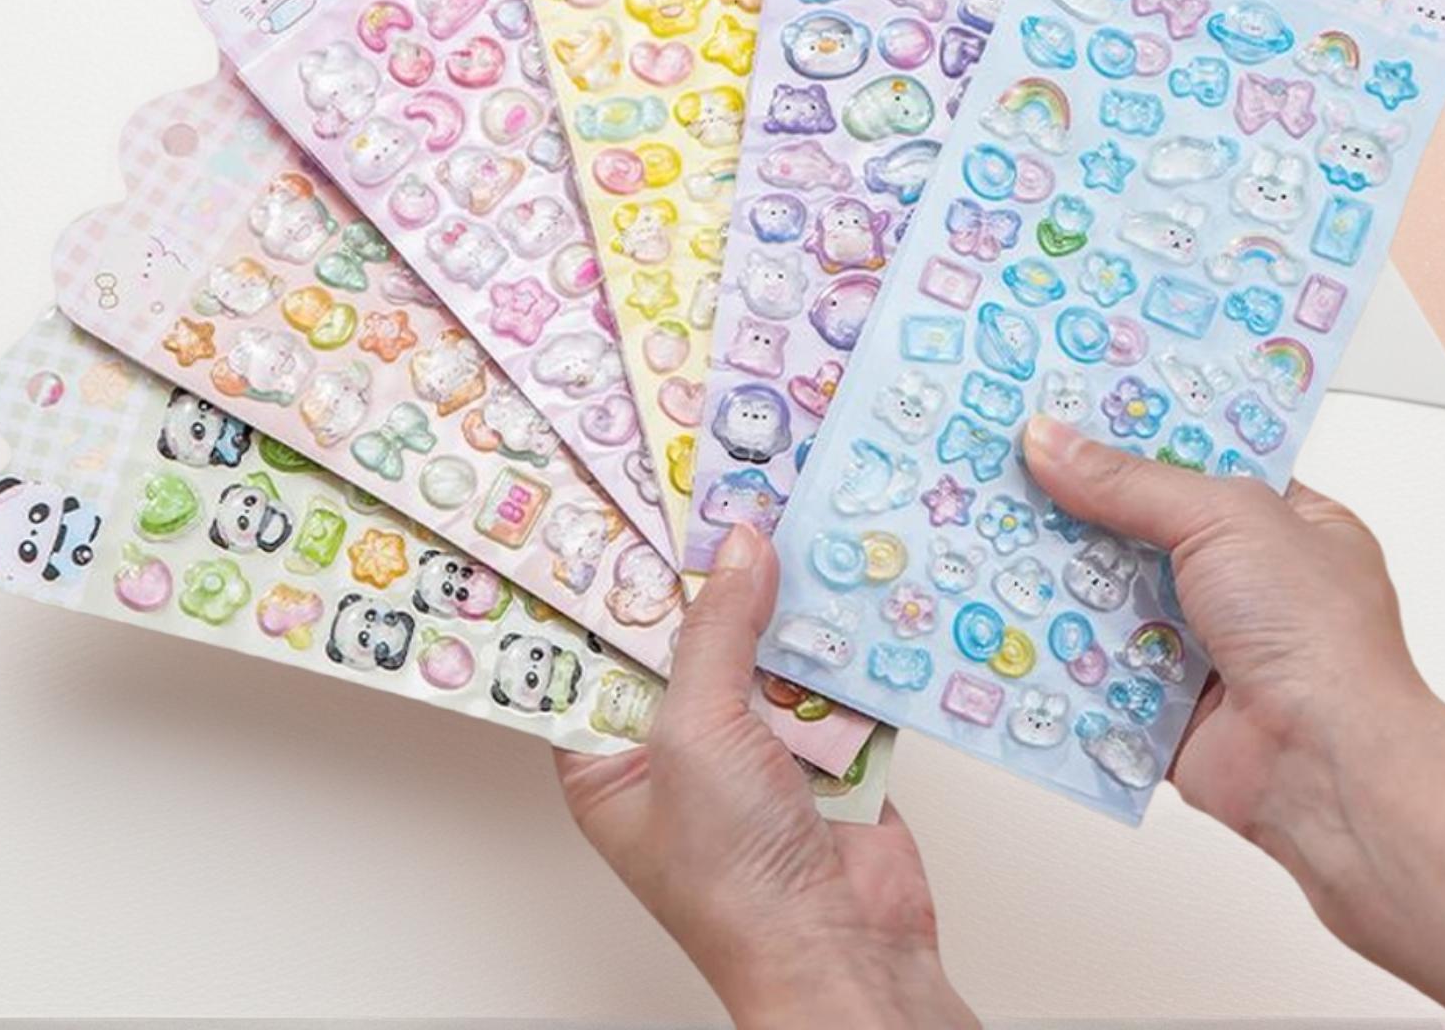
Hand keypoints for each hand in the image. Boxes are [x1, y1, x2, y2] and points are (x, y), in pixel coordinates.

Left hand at [553, 523, 976, 1029]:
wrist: (845, 953)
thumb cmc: (734, 876)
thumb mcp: (695, 733)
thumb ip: (716, 632)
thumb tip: (738, 548)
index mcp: (610, 752)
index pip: (600, 646)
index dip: (614, 579)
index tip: (628, 504)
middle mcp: (678, 744)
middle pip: (689, 634)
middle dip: (710, 575)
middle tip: (718, 491)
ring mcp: (753, 746)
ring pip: (762, 647)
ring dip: (781, 597)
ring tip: (786, 512)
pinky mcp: (823, 749)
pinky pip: (826, 674)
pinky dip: (839, 634)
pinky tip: (844, 572)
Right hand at [1023, 415, 1444, 1028]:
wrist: (1326, 768)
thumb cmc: (1315, 635)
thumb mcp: (1224, 518)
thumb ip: (1129, 481)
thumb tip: (1048, 440)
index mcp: (1283, 521)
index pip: (1192, 462)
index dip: (1127, 437)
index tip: (1059, 411)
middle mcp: (1242, 580)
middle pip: (1136, 527)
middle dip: (1074, 507)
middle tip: (1000, 467)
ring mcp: (1201, 642)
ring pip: (1108, 594)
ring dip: (1058, 576)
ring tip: (983, 530)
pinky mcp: (1160, 700)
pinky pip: (1094, 661)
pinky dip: (1056, 645)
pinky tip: (1001, 610)